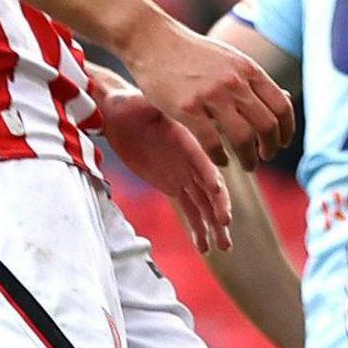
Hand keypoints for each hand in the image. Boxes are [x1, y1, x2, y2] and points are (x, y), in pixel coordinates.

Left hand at [95, 88, 232, 252]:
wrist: (122, 113)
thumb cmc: (129, 104)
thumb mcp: (137, 102)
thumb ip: (145, 106)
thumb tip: (142, 100)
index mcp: (186, 138)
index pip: (201, 158)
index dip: (210, 175)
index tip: (217, 192)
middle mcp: (191, 158)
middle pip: (210, 186)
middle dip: (219, 206)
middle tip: (225, 224)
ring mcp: (185, 174)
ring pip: (204, 204)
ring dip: (214, 225)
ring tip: (224, 246)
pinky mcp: (175, 185)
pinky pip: (190, 211)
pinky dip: (198, 228)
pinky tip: (204, 248)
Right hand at [115, 17, 294, 166]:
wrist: (153, 40)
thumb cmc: (193, 52)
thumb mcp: (231, 59)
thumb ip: (254, 81)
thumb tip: (285, 100)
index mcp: (248, 70)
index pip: (281, 106)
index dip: (287, 130)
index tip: (282, 142)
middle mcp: (234, 82)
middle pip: (267, 126)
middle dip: (271, 147)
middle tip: (266, 156)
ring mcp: (211, 95)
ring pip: (243, 138)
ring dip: (249, 158)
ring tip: (248, 165)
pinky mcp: (187, 108)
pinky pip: (212, 143)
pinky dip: (221, 157)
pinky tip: (221, 160)